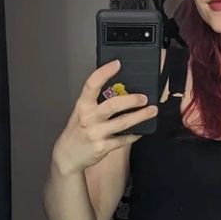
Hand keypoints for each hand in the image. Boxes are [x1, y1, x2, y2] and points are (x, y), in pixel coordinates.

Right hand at [53, 59, 158, 174]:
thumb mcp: (81, 112)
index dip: (104, 72)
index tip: (117, 64)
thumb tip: (118, 91)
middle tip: (144, 97)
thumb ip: (96, 102)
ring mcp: (96, 133)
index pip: (92, 84)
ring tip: (152, 111)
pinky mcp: (103, 147)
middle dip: (131, 100)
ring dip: (140, 116)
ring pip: (122, 123)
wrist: (68, 155)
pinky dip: (134, 135)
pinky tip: (140, 131)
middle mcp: (88, 118)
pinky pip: (123, 140)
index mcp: (82, 105)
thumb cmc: (77, 131)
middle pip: (113, 105)